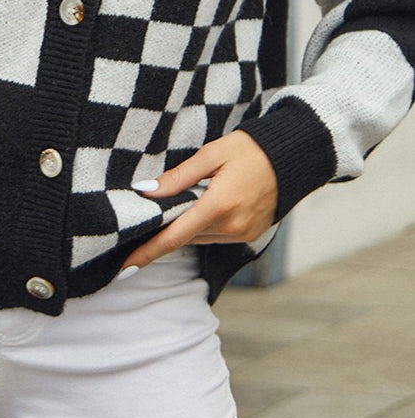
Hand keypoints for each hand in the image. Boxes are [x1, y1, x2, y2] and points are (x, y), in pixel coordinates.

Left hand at [120, 130, 277, 271]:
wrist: (291, 156)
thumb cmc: (249, 149)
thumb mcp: (211, 154)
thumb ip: (178, 177)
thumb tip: (146, 191)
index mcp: (219, 205)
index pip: (174, 236)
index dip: (148, 253)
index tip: (126, 268)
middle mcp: (232, 226)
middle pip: (185, 237)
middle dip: (165, 230)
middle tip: (146, 219)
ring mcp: (243, 233)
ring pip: (200, 237)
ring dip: (185, 227)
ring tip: (177, 206)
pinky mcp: (250, 235)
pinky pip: (216, 236)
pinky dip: (203, 226)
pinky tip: (202, 207)